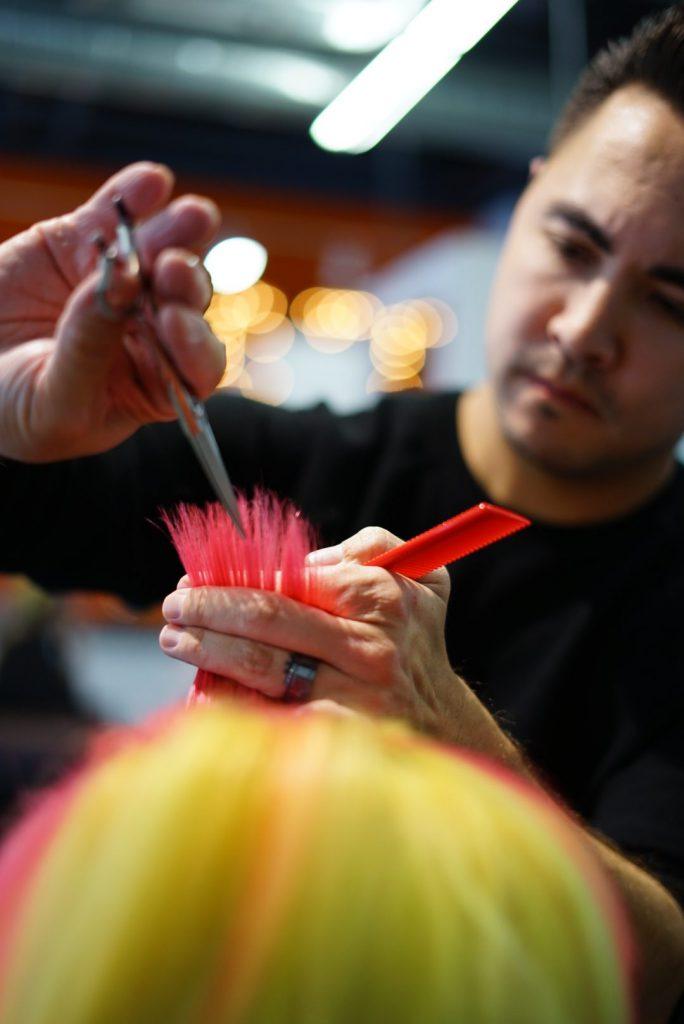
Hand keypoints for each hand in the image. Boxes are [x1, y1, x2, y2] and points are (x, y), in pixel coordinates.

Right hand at [0, 162, 224, 460]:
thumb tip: (119, 286)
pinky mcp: (85, 242)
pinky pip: (114, 216)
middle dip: (186, 284)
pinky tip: (151, 182)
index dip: (194, 343)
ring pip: (161, 252)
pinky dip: (133, 195)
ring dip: (179, 234)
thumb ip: (87, 352)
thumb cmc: (18, 411)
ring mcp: (122, 282)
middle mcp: (150, 331)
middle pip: (185, 303)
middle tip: (173, 267)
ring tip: (193, 216)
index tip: (174, 322)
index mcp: (156, 383)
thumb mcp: (54, 400)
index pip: (195, 364)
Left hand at [160, 526, 463, 737]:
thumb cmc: (414, 639)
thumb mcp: (421, 575)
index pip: (289, 582)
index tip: (195, 581)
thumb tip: (307, 561)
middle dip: (209, 612)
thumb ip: (372, 547)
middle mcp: (368, 648)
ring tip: (176, 641)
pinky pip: (272, 719)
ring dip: (209, 654)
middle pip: (268, 622)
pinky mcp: (340, 739)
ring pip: (264, 672)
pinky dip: (233, 706)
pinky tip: (203, 694)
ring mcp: (354, 698)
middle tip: (172, 610)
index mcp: (379, 598)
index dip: (232, 582)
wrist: (442, 721)